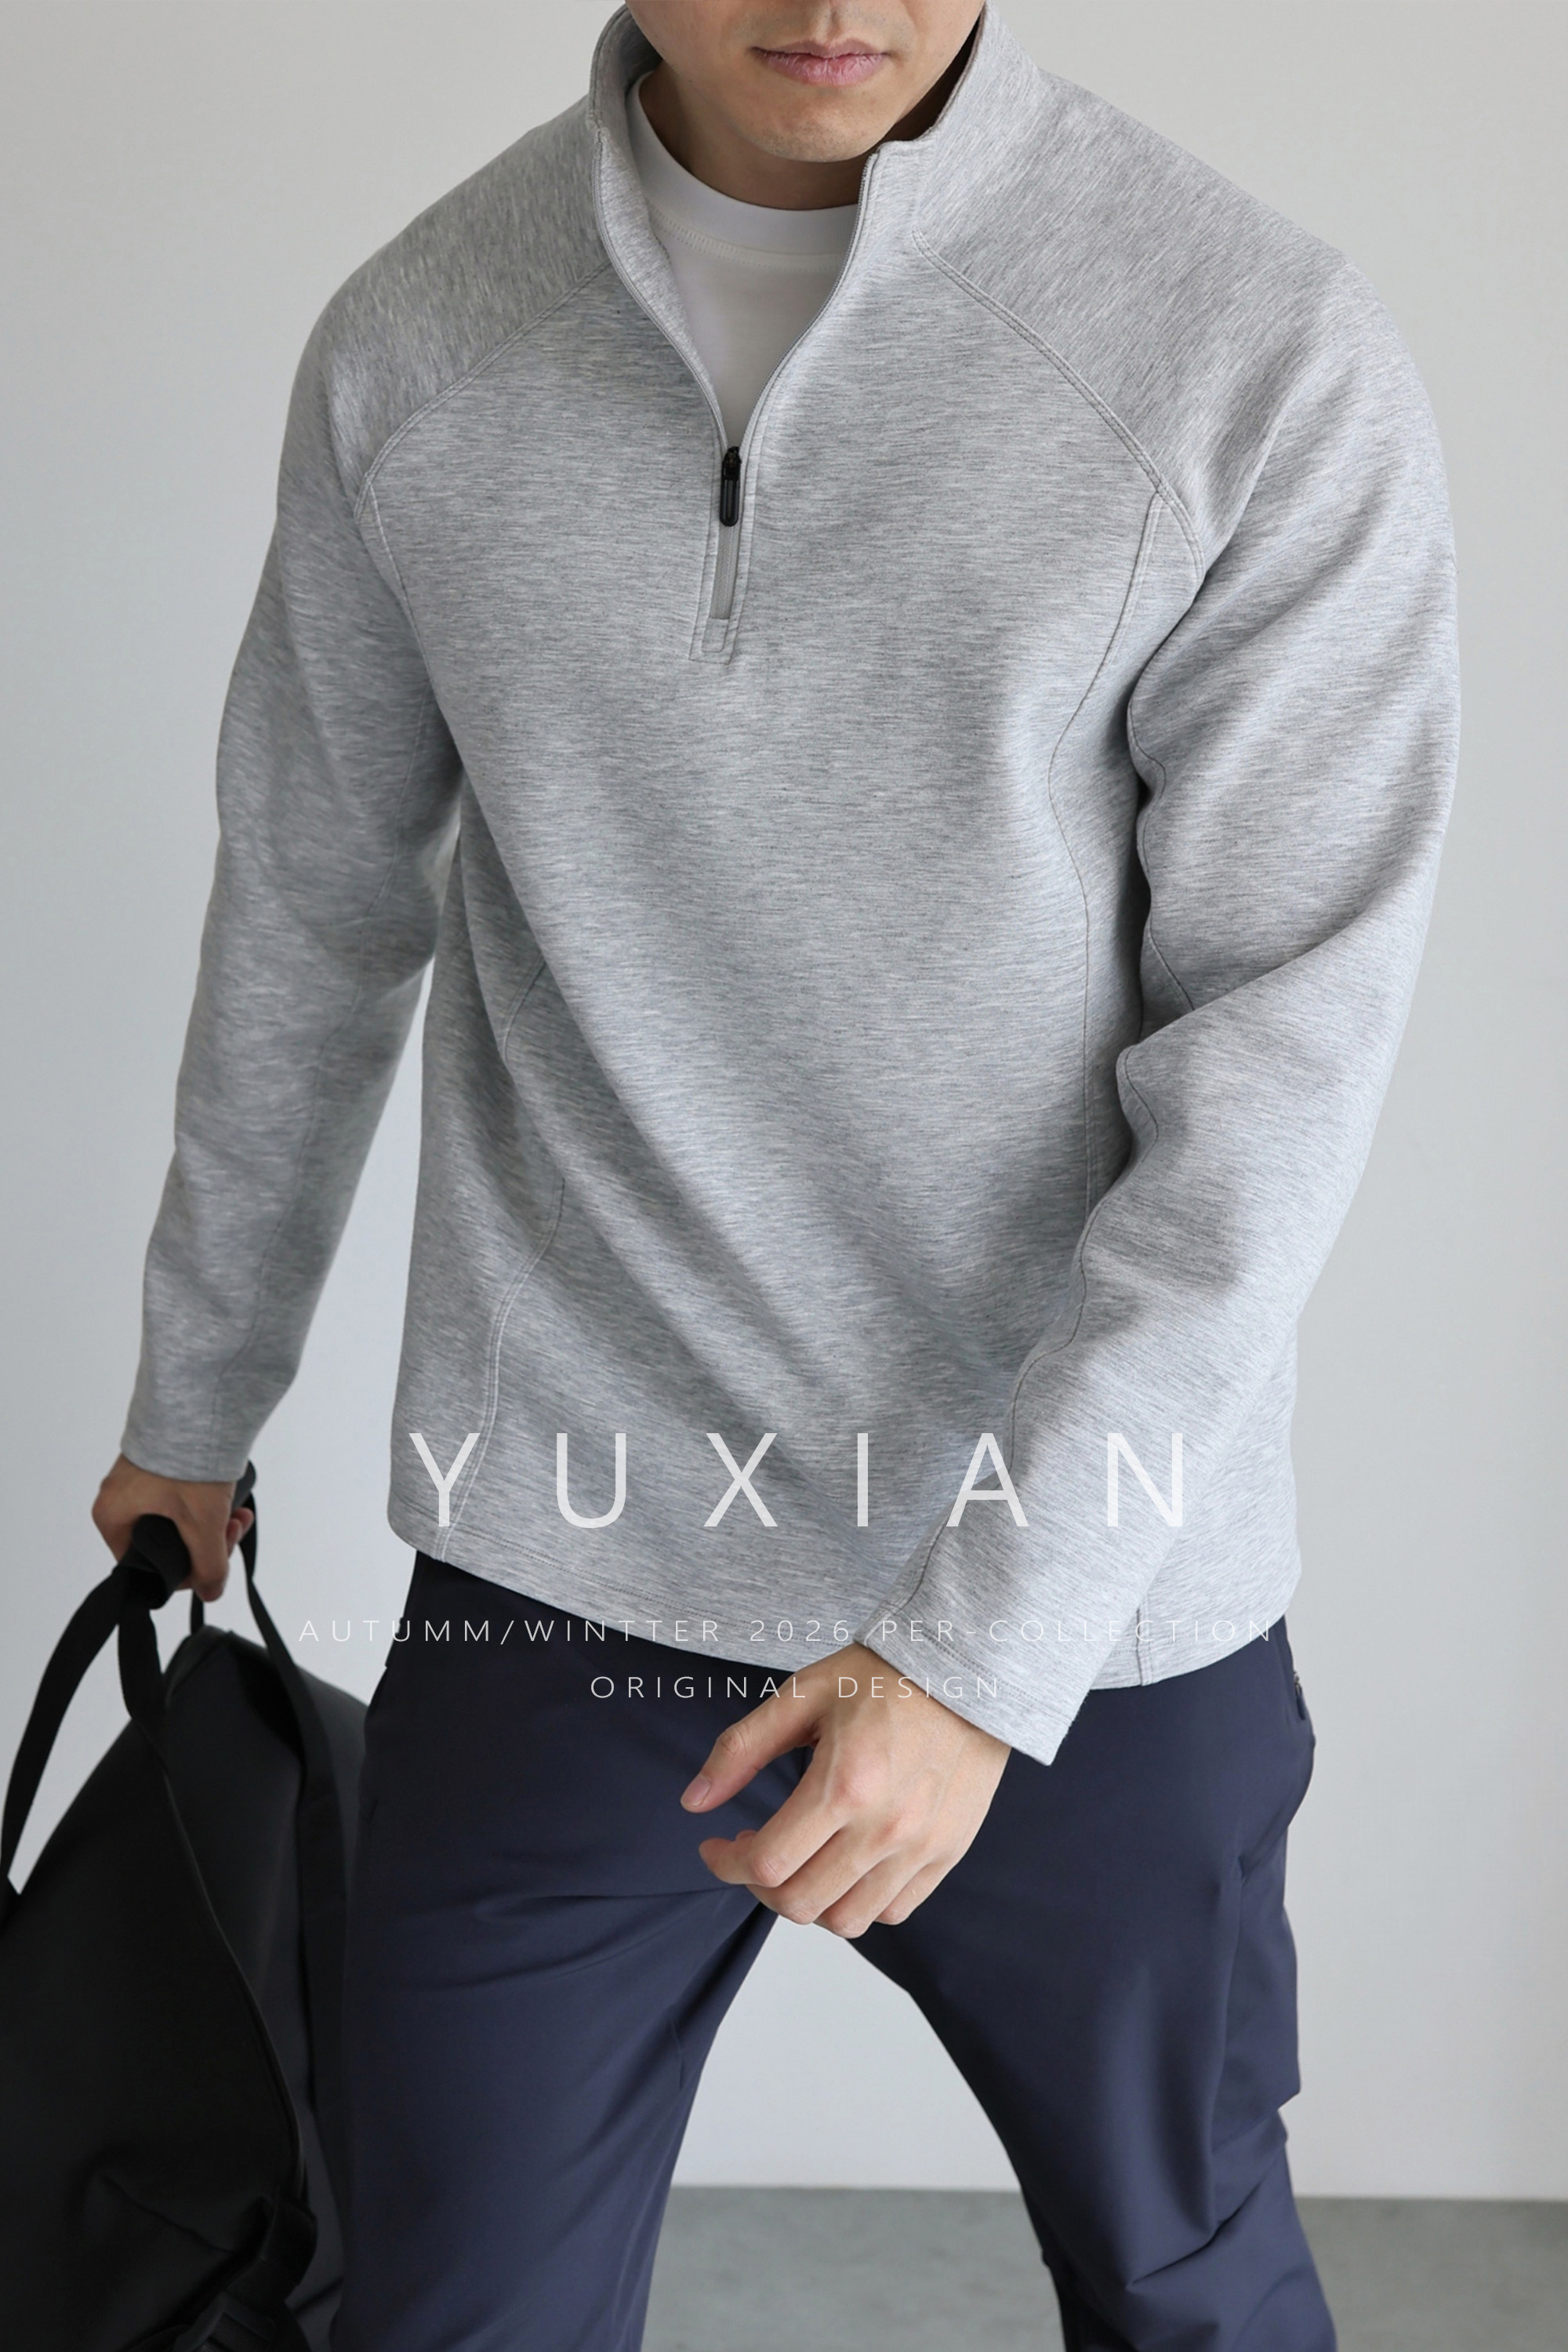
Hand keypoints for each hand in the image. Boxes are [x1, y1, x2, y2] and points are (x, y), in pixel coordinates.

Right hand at [91, 1453, 253, 1602]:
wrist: (199, 1400)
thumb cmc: (186, 1458)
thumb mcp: (202, 1522)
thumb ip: (208, 1564)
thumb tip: (211, 1591)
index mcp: (112, 1516)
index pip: (141, 1566)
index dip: (181, 1572)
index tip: (211, 1564)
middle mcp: (120, 1498)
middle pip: (165, 1543)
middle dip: (207, 1544)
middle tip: (234, 1531)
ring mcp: (141, 1478)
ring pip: (179, 1519)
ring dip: (214, 1525)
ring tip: (241, 1516)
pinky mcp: (161, 1463)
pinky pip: (184, 1496)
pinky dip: (209, 1503)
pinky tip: (235, 1500)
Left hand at [681, 1642, 1009, 1937]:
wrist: (968, 1670)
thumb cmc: (884, 1676)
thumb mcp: (801, 1696)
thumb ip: (741, 1750)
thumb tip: (694, 1802)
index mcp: (843, 1785)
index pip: (766, 1864)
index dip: (725, 1863)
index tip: (715, 1846)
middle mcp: (885, 1828)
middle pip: (800, 1903)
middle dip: (758, 1886)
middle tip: (753, 1850)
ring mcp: (921, 1847)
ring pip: (847, 1920)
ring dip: (808, 1901)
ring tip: (800, 1862)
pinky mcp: (947, 1853)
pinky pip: (893, 1910)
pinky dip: (858, 1902)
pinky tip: (844, 1864)